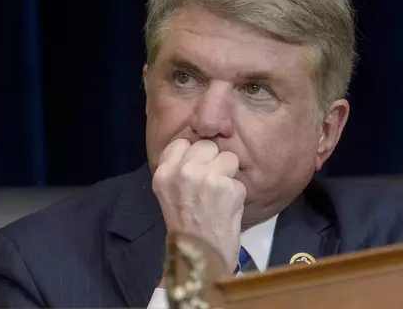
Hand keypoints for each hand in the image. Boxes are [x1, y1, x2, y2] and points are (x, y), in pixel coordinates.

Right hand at [152, 139, 245, 272]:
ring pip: (228, 158)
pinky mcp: (227, 188)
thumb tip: (202, 148)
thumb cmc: (185, 227)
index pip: (182, 143)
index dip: (193, 155)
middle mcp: (182, 172)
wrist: (198, 260)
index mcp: (163, 173)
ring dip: (229, 176)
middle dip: (213, 162)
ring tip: (219, 198)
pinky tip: (226, 210)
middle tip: (210, 186)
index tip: (196, 171)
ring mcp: (205, 178)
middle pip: (207, 146)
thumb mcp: (169, 194)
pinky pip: (239, 180)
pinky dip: (236, 195)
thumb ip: (179, 169)